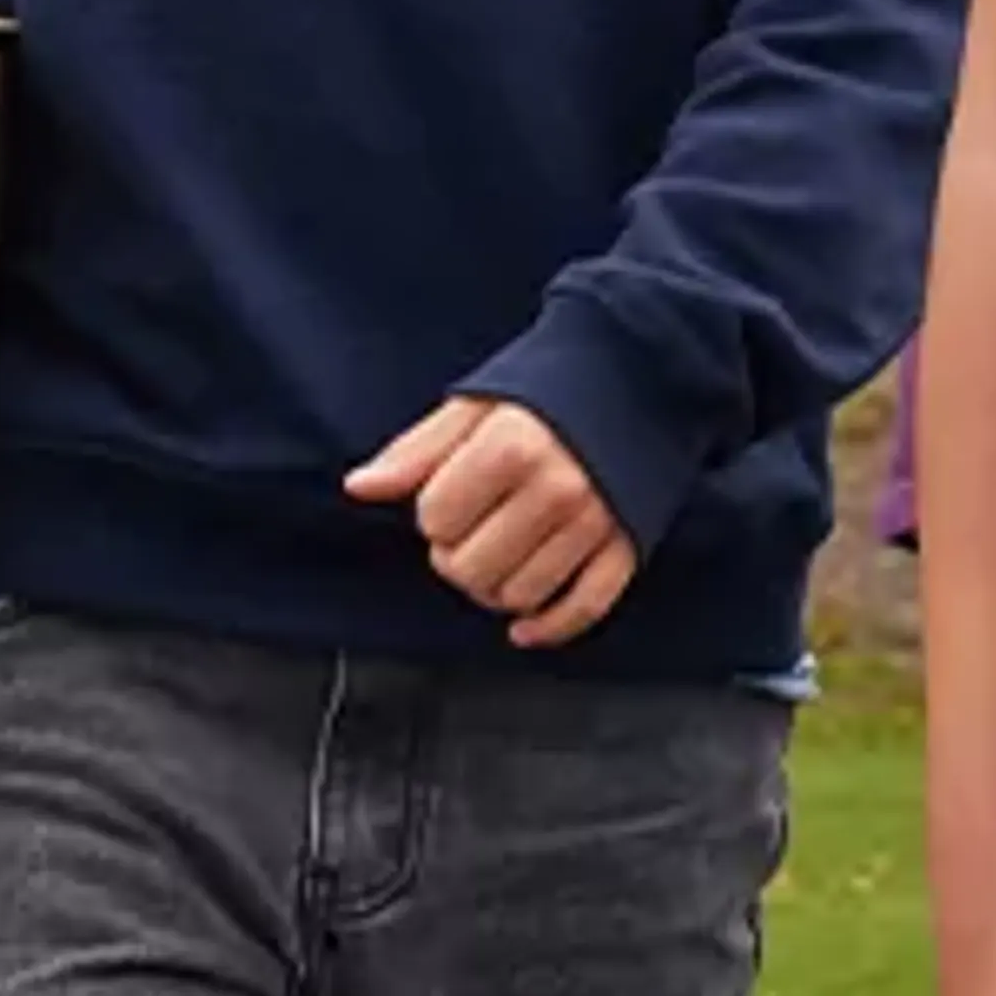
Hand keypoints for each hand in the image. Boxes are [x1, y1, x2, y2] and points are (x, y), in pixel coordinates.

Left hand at [343, 396, 637, 650]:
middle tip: (472, 527)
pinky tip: (525, 625)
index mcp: (512, 446)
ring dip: (496, 587)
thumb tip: (358, 487)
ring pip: (519, 596)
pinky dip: (549, 627)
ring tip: (501, 552)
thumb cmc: (549, 383)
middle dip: (458, 556)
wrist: (636, 368)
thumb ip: (417, 450)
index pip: (436, 521)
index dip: (434, 512)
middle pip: (472, 569)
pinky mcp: (627, 544)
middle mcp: (556, 488)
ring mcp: (595, 521)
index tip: (451, 493)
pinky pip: (584, 609)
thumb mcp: (476, 402)